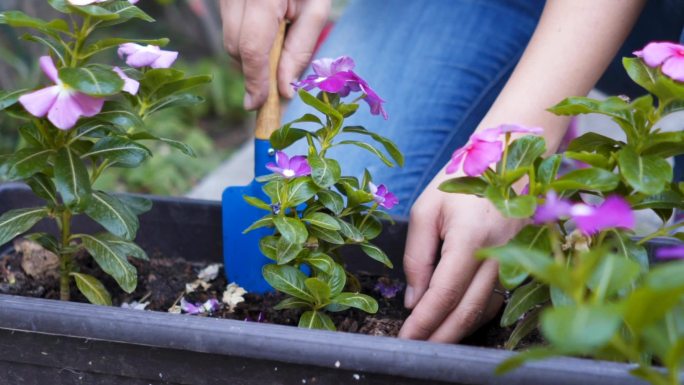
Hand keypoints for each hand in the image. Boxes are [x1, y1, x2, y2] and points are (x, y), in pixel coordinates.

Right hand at [219, 0, 330, 109]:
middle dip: (254, 68)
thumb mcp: (317, 8)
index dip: (254, 81)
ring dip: (251, 51)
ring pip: (229, 38)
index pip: (251, 48)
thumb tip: (283, 91)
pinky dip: (246, 35)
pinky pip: (228, 25)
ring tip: (277, 33)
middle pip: (235, 47)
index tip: (257, 105)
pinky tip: (266, 24)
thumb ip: (300, 49)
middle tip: (278, 72)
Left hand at [398, 167, 524, 342]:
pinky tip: (455, 319)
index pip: (445, 293)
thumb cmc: (460, 182)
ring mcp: (515, 259)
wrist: (506, 161)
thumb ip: (417, 257)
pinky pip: (496, 299)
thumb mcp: (426, 210)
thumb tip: (414, 300)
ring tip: (431, 339)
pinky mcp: (520, 262)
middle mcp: (499, 253)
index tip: (406, 337)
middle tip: (417, 349)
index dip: (424, 321)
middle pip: (468, 311)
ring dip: (458, 330)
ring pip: (485, 310)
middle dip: (440, 336)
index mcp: (471, 236)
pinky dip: (474, 314)